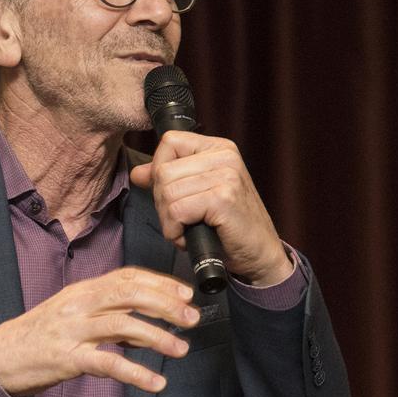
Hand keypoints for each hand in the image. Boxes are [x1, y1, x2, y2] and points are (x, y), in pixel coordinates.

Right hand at [0, 267, 199, 396]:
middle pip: (129, 294)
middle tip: (191, 316)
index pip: (127, 277)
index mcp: (81, 290)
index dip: (160, 282)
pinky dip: (136, 373)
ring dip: (157, 336)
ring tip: (180, 348)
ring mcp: (72, 330)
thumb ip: (106, 313)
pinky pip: (107, 363)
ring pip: (122, 325)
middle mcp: (78, 305)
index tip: (185, 292)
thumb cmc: (39, 336)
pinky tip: (155, 381)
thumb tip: (146, 320)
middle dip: (166, 303)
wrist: (0, 356)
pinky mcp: (67, 359)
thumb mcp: (72, 313)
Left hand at [130, 130, 291, 285]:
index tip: (173, 195)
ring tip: (188, 228)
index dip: (159, 170)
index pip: (169, 142)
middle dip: (162, 202)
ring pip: (167, 192)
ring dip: (169, 220)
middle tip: (181, 220)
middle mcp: (224, 156)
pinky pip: (176, 210)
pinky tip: (190, 237)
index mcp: (218, 148)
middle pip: (163, 170)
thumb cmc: (227, 226)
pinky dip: (175, 231)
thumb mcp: (196, 196)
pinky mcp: (223, 198)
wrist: (259, 255)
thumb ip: (168, 180)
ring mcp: (226, 176)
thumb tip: (138, 173)